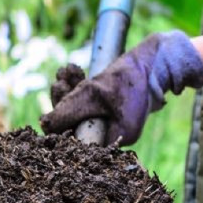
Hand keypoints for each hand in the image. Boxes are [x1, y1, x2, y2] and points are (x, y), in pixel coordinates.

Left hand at [40, 31, 202, 144]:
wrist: (157, 61)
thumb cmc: (131, 80)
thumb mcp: (95, 93)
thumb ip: (70, 110)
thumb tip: (45, 125)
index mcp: (111, 141)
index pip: (76, 142)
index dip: (60, 125)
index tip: (54, 104)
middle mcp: (109, 135)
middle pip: (72, 124)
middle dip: (62, 100)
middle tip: (59, 82)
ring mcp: (108, 120)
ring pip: (77, 108)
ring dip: (67, 88)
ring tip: (66, 71)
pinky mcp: (106, 106)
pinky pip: (85, 99)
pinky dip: (77, 84)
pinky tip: (72, 69)